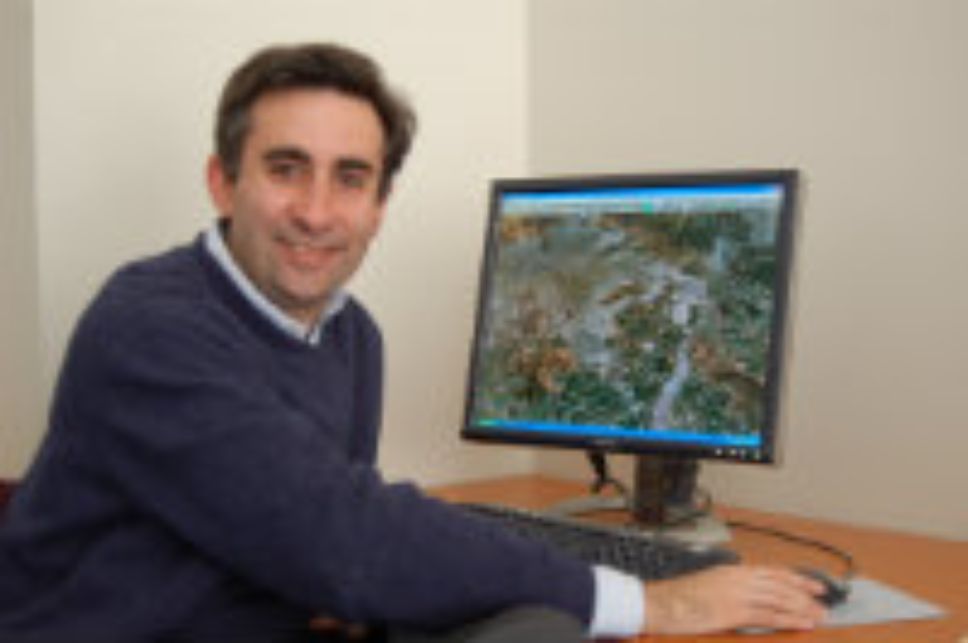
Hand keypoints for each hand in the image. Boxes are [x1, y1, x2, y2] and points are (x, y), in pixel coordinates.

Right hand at [642, 564, 827, 634]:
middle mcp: (738, 579)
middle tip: (823, 605)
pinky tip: (802, 624)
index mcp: (733, 570)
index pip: (774, 572)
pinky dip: (788, 620)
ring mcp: (737, 595)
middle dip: (805, 595)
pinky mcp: (733, 613)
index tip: (816, 585)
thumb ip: (731, 585)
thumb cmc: (680, 596)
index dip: (798, 578)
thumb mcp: (709, 582)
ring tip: (818, 616)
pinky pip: (768, 616)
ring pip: (779, 599)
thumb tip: (749, 594)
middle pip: (781, 585)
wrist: (661, 602)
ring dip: (801, 608)